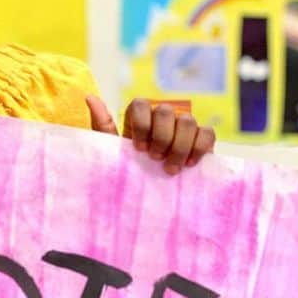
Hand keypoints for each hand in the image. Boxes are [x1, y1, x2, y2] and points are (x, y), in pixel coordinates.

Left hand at [87, 96, 215, 176]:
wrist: (150, 200)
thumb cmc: (129, 173)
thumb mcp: (113, 153)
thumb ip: (102, 125)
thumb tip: (89, 96)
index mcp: (140, 118)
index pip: (141, 103)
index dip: (141, 125)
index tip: (138, 148)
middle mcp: (163, 118)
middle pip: (166, 110)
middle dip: (161, 137)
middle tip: (154, 159)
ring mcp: (184, 127)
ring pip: (188, 121)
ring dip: (179, 146)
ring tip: (169, 169)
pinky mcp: (203, 140)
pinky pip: (207, 133)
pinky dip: (199, 148)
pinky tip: (188, 165)